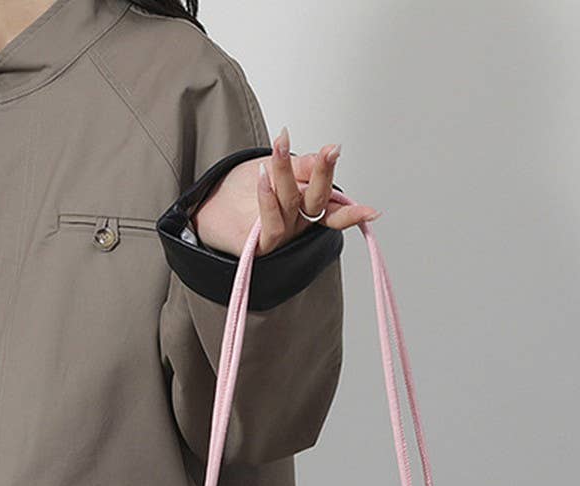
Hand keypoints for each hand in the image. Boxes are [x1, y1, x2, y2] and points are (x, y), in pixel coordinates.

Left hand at [195, 126, 380, 256]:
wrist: (207, 207)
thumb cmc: (239, 190)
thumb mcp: (274, 167)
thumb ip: (300, 166)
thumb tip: (324, 155)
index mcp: (307, 207)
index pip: (333, 206)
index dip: (352, 206)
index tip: (372, 207)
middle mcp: (298, 223)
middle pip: (318, 202)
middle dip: (324, 174)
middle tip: (331, 151)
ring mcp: (282, 235)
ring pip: (292, 204)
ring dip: (287, 173)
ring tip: (281, 145)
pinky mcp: (261, 245)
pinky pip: (272, 225)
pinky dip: (268, 199)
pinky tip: (264, 177)